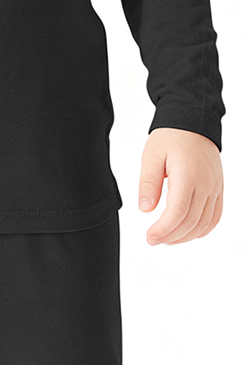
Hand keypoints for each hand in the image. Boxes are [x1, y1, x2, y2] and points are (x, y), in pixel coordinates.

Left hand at [138, 128, 222, 245]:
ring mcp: (215, 188)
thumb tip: (145, 209)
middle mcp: (206, 185)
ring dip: (185, 236)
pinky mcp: (218, 189)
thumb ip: (148, 183)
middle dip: (171, 236)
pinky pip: (215, 216)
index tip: (149, 237)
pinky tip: (187, 233)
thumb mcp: (151, 156)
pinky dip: (202, 229)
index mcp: (187, 176)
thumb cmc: (170, 138)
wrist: (194, 124)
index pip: (178, 212)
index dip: (163, 230)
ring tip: (166, 239)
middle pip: (191, 222)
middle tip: (152, 240)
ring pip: (205, 223)